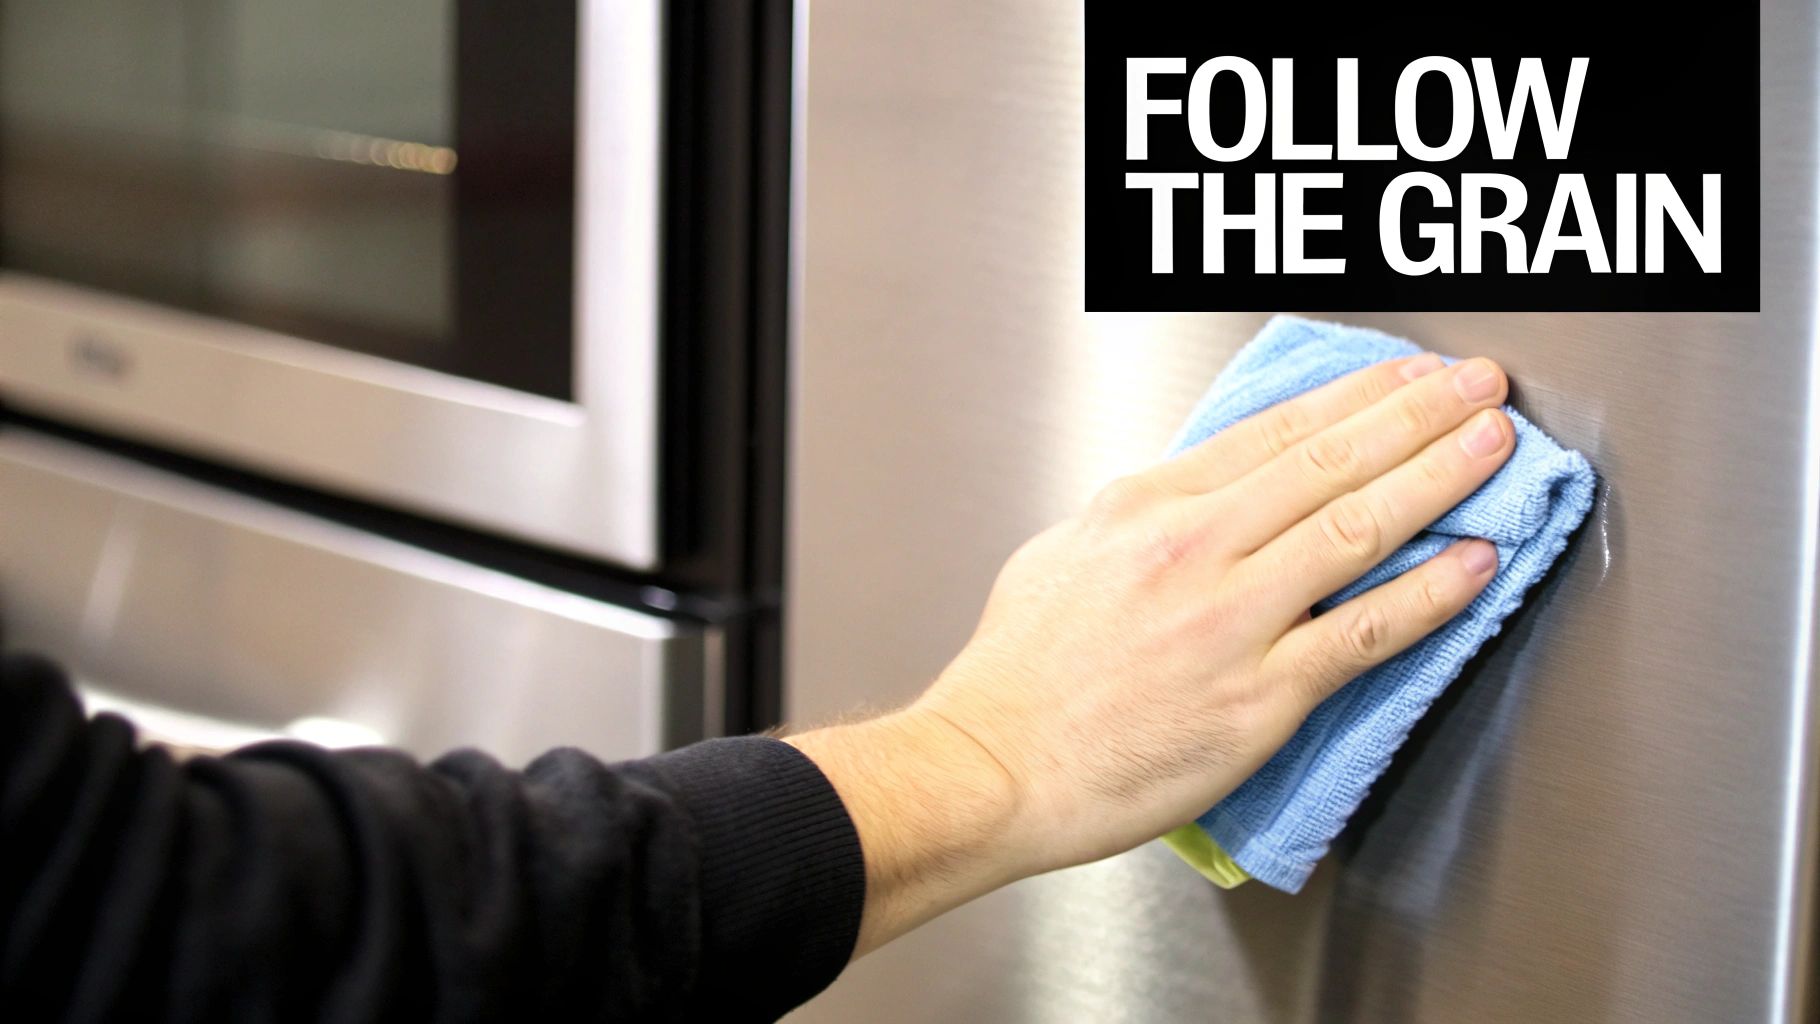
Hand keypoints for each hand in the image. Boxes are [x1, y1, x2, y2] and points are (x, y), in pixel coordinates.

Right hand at [788, 353, 1513, 955]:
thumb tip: (1201, 499)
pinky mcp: (1258, 696)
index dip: (1358, 396)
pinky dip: (1428, 595)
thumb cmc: (1019, 673)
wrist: (993, 764)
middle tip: (1481, 385)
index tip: (1410, 375)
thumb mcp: (1065, 552)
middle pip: (1330, 461)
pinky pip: (1363, 634)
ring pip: (1358, 529)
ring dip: (1439, 479)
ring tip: (1496, 448)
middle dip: (1418, 413)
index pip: (1276, 431)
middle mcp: (1194, 548)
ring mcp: (1231, 620)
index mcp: (1147, 505)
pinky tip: (1475, 564)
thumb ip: (1142, 516)